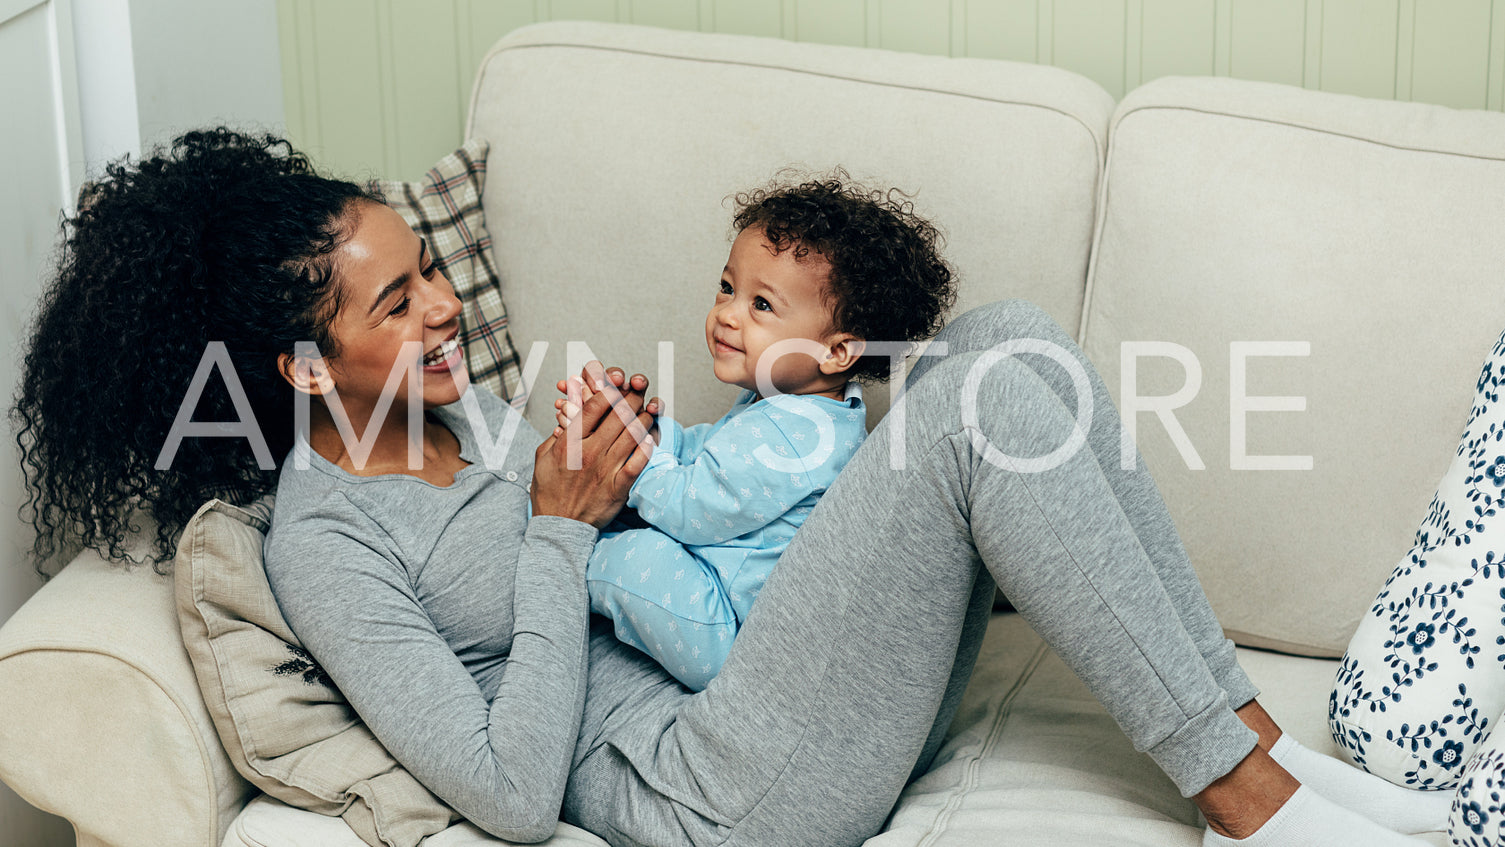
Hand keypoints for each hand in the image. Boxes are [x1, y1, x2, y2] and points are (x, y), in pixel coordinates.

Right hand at [532, 363, 656, 527]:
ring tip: (653, 405)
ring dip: (645, 417)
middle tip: (641, 384)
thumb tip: (567, 415)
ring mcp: (605, 470)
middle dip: (632, 396)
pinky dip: (647, 448)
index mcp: (570, 443)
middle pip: (617, 417)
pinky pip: (638, 464)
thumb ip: (557, 435)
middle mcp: (589, 453)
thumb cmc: (549, 492)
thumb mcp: (542, 458)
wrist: (558, 527)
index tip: (617, 379)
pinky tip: (654, 436)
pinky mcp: (618, 488)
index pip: (594, 408)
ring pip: (631, 436)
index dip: (609, 389)